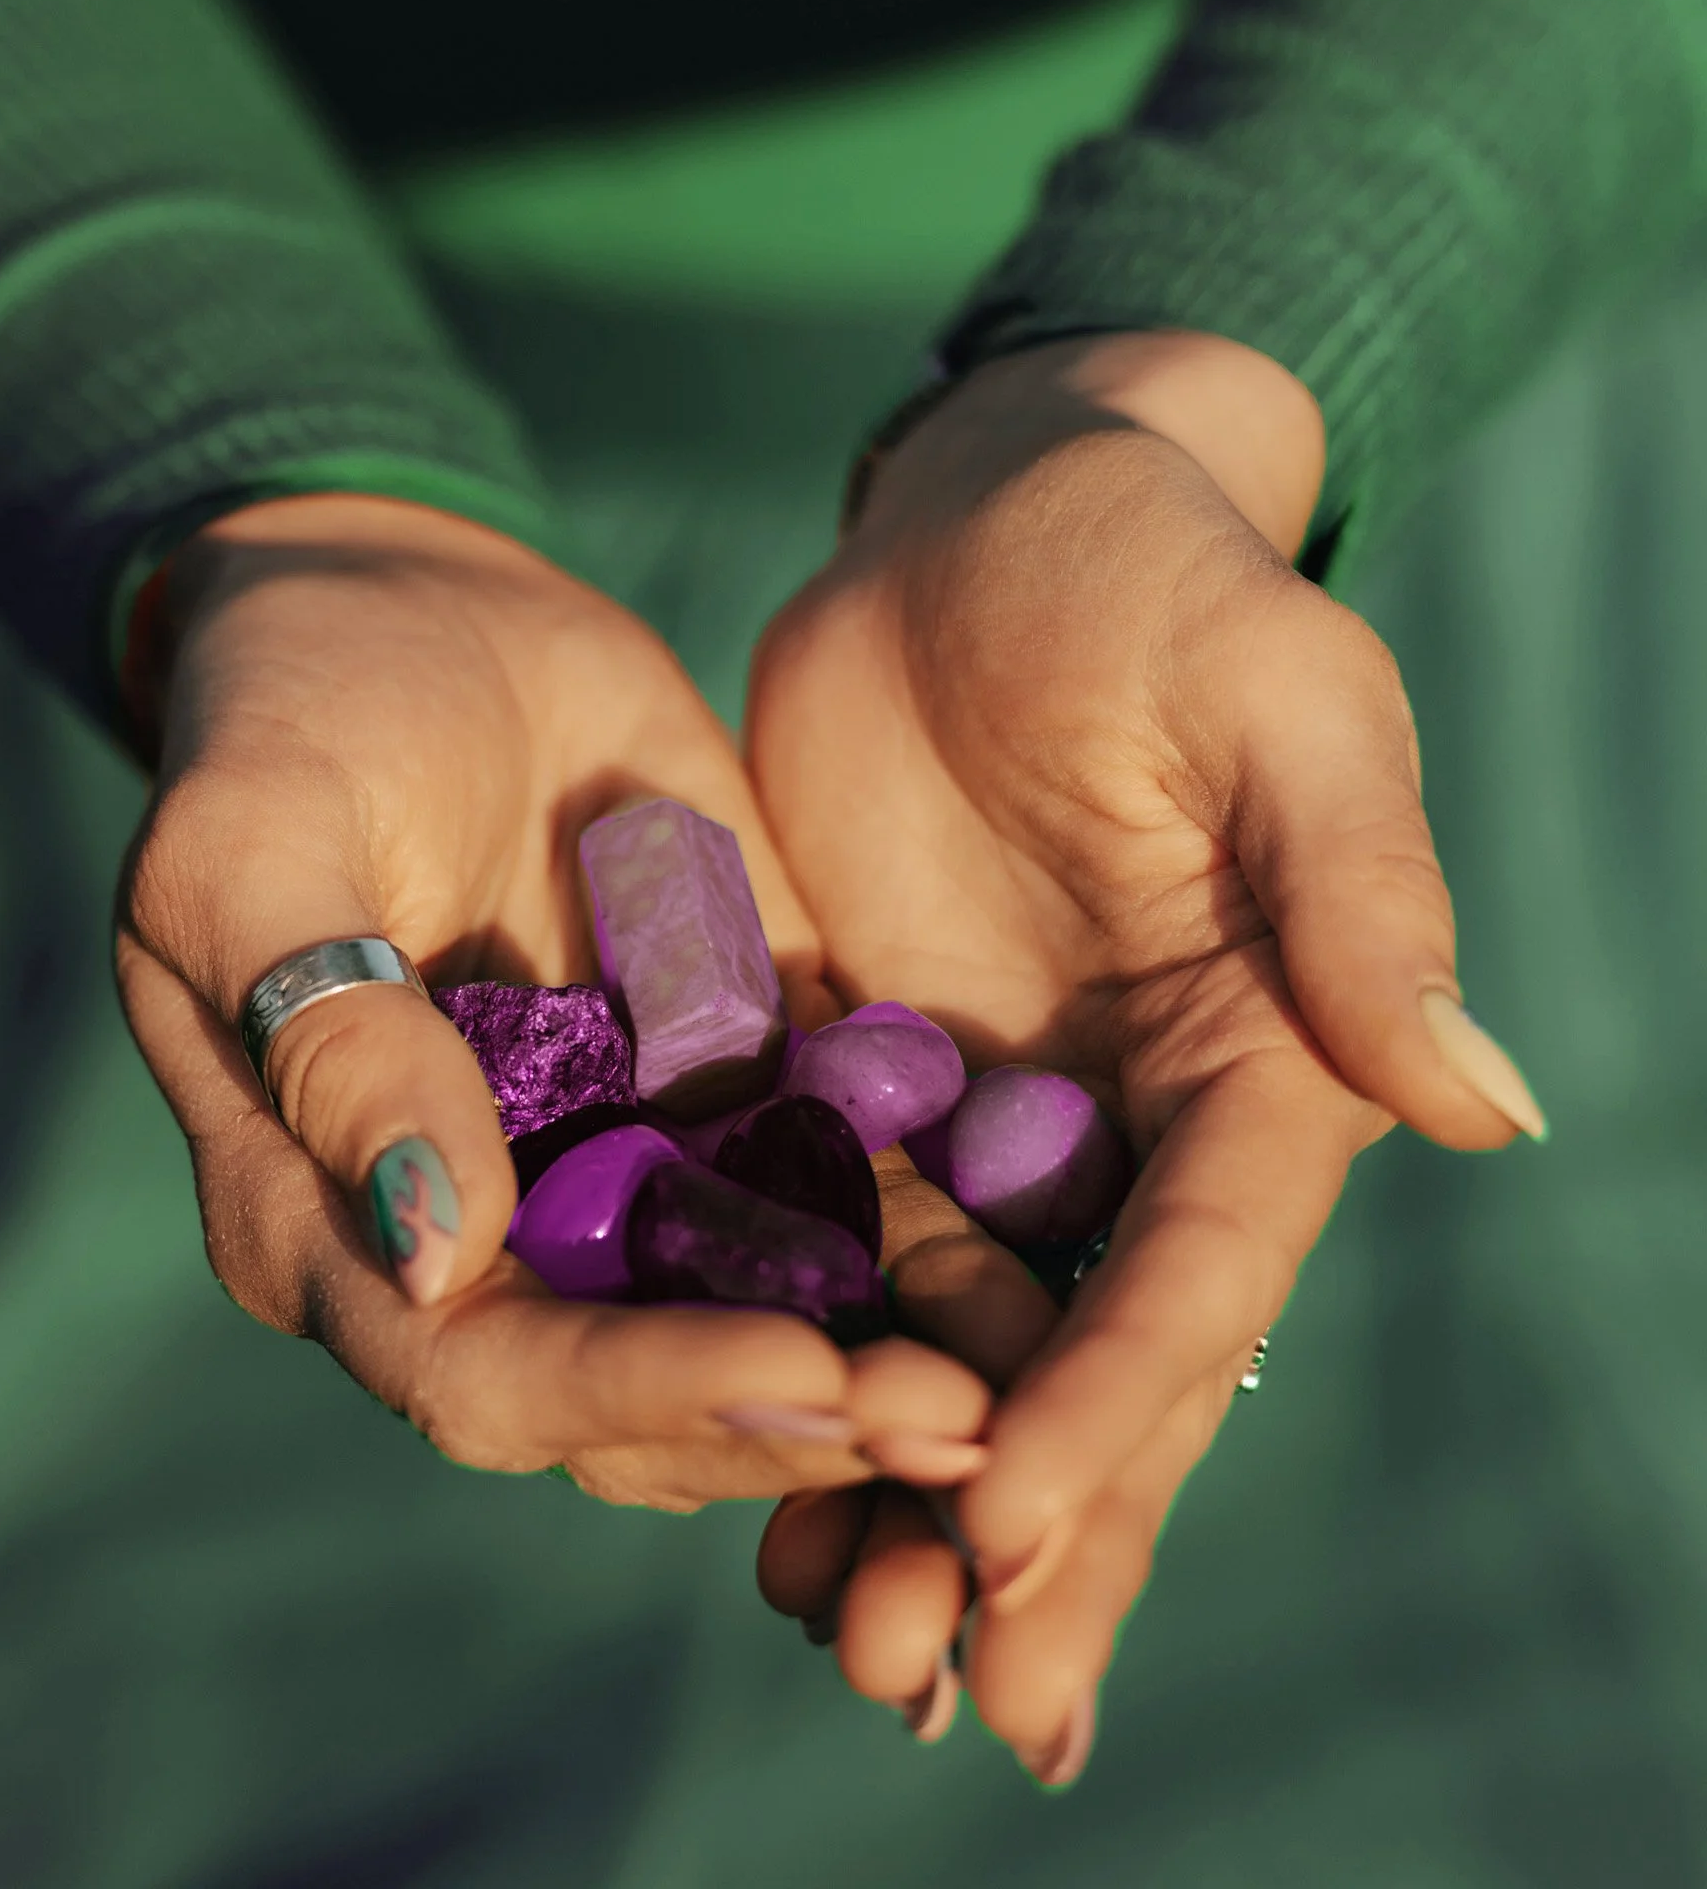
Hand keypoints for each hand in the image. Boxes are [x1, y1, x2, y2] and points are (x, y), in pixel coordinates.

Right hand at [115, 494, 991, 1511]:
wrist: (418, 615)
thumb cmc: (292, 714)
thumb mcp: (255, 845)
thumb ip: (328, 1042)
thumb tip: (434, 1257)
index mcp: (335, 1215)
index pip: (486, 1372)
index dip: (643, 1389)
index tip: (810, 1372)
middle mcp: (488, 1233)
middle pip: (640, 1394)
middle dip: (797, 1412)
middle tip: (971, 1422)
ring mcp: (616, 1167)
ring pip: (754, 1320)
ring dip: (886, 1358)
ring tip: (1033, 1370)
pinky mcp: (724, 1088)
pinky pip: (828, 1190)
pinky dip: (922, 1237)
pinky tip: (1037, 1254)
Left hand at [745, 333, 1545, 1772]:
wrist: (984, 521)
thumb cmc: (1154, 575)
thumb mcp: (1279, 705)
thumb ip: (1362, 901)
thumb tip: (1482, 1108)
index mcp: (1256, 1067)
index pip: (1192, 1273)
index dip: (1112, 1408)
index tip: (1006, 1530)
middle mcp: (1125, 1126)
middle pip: (1080, 1362)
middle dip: (1015, 1528)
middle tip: (921, 1682)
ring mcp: (984, 1114)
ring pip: (950, 1344)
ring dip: (893, 1493)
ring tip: (832, 1639)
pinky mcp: (855, 1075)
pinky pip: (822, 1246)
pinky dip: (786, 1362)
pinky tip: (721, 1469)